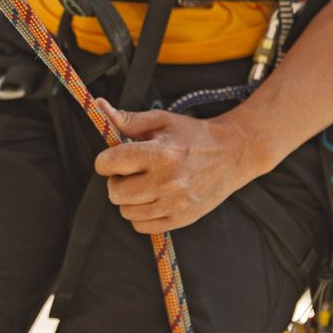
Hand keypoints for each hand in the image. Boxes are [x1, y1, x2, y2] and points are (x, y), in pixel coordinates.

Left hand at [93, 98, 264, 234]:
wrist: (233, 153)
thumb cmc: (193, 135)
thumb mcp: (162, 120)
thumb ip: (128, 119)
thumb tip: (99, 106)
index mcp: (160, 153)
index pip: (110, 163)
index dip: (105, 161)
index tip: (115, 158)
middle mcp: (168, 181)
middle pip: (115, 192)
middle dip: (116, 180)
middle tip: (131, 171)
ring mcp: (175, 203)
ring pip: (126, 211)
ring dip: (128, 198)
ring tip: (144, 184)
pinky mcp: (182, 219)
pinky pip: (141, 226)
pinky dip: (141, 214)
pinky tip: (153, 198)